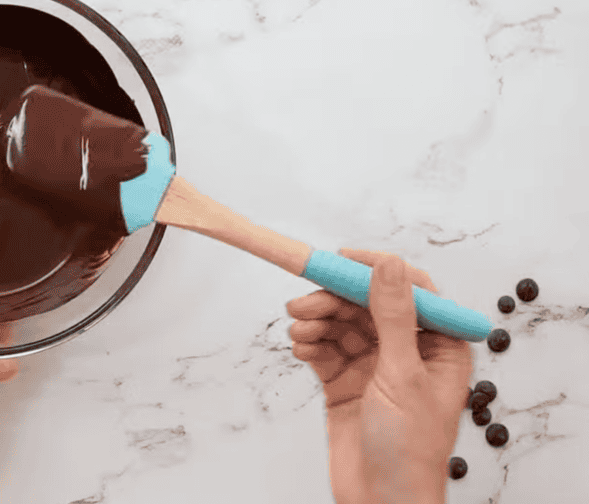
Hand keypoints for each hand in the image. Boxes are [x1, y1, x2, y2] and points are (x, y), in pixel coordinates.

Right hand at [286, 249, 472, 503]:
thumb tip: (389, 265)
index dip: (375, 270)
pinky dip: (309, 344)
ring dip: (317, 321)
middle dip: (334, 300)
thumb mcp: (402, 374)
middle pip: (365, 305)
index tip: (340, 258)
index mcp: (438, 346)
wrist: (382, 502)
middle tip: (305, 303)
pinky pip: (324, 350)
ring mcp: (374, 368)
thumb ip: (393, 315)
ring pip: (340, 325)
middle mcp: (407, 352)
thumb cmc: (410, 450)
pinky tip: (300, 347)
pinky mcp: (345, 383)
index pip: (408, 290)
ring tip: (299, 329)